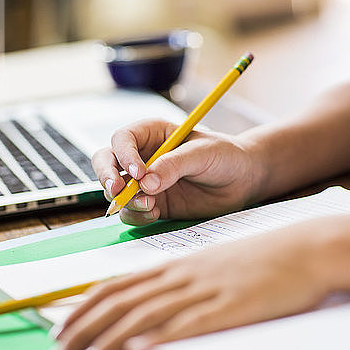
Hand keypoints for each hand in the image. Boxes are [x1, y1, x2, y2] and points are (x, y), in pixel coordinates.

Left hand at [53, 225, 328, 349]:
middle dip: (84, 329)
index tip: (59, 328)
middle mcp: (181, 276)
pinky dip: (160, 339)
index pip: (116, 285)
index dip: (83, 308)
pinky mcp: (230, 306)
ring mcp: (205, 290)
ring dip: (111, 340)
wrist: (301, 248)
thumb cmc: (254, 260)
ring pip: (147, 315)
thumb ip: (176, 285)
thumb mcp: (208, 267)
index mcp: (174, 265)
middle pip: (122, 302)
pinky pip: (189, 324)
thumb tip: (144, 310)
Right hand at [91, 119, 262, 224]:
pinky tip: (155, 213)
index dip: (124, 155)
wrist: (243, 181)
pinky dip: (136, 216)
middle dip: (107, 177)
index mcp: (152, 134)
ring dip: (126, 201)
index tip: (139, 173)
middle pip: (107, 162)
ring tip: (151, 206)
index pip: (123, 139)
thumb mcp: (203, 153)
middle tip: (118, 191)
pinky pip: (130, 212)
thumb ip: (174, 165)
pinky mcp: (152, 204)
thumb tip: (146, 183)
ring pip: (115, 191)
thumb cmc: (225, 156)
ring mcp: (144, 182)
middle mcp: (142, 157)